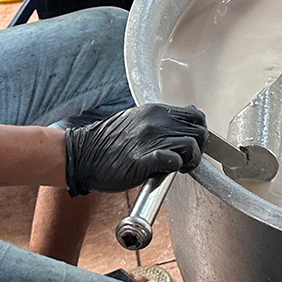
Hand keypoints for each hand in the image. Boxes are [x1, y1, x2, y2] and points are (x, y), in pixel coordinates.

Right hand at [65, 103, 207, 195]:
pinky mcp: (143, 160)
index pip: (196, 116)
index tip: (192, 143)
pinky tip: (169, 170)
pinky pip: (175, 160)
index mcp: (156, 110)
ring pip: (191, 146)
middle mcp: (156, 121)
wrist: (82, 156)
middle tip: (187, 159)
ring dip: (191, 160)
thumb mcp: (138, 119)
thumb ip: (162, 119)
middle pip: (198, 131)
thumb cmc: (110, 142)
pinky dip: (178, 167)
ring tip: (181, 167)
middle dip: (198, 147)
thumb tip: (188, 117)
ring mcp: (150, 139)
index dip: (199, 131)